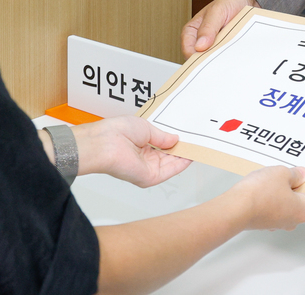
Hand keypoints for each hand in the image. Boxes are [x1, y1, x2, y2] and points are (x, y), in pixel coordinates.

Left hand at [74, 116, 191, 187]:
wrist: (105, 143)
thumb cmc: (117, 132)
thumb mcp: (146, 128)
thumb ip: (162, 136)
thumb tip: (175, 140)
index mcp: (141, 145)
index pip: (162, 145)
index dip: (175, 140)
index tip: (187, 136)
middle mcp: (144, 158)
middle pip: (169, 155)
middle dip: (182, 148)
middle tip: (197, 140)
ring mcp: (147, 169)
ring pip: (172, 163)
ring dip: (185, 155)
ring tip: (199, 145)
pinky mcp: (150, 177)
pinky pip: (170, 171)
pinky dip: (182, 163)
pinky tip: (191, 155)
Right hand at [182, 0, 258, 56]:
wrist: (247, 1)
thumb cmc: (228, 2)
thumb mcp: (217, 11)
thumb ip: (208, 27)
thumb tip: (199, 46)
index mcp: (192, 31)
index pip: (187, 49)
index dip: (194, 57)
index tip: (205, 60)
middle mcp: (201, 41)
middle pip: (199, 59)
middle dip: (208, 61)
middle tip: (219, 59)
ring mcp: (214, 46)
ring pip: (213, 61)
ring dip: (220, 60)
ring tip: (228, 55)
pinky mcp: (225, 49)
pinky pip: (225, 59)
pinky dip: (229, 58)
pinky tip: (235, 56)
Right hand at [226, 166, 304, 230]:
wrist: (235, 208)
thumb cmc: (259, 194)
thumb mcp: (282, 173)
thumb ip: (295, 173)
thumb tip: (300, 174)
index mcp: (304, 210)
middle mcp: (294, 220)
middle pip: (303, 199)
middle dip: (299, 184)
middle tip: (294, 169)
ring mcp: (278, 222)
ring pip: (287, 202)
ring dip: (284, 189)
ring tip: (276, 175)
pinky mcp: (265, 220)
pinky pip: (274, 205)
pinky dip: (272, 195)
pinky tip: (265, 184)